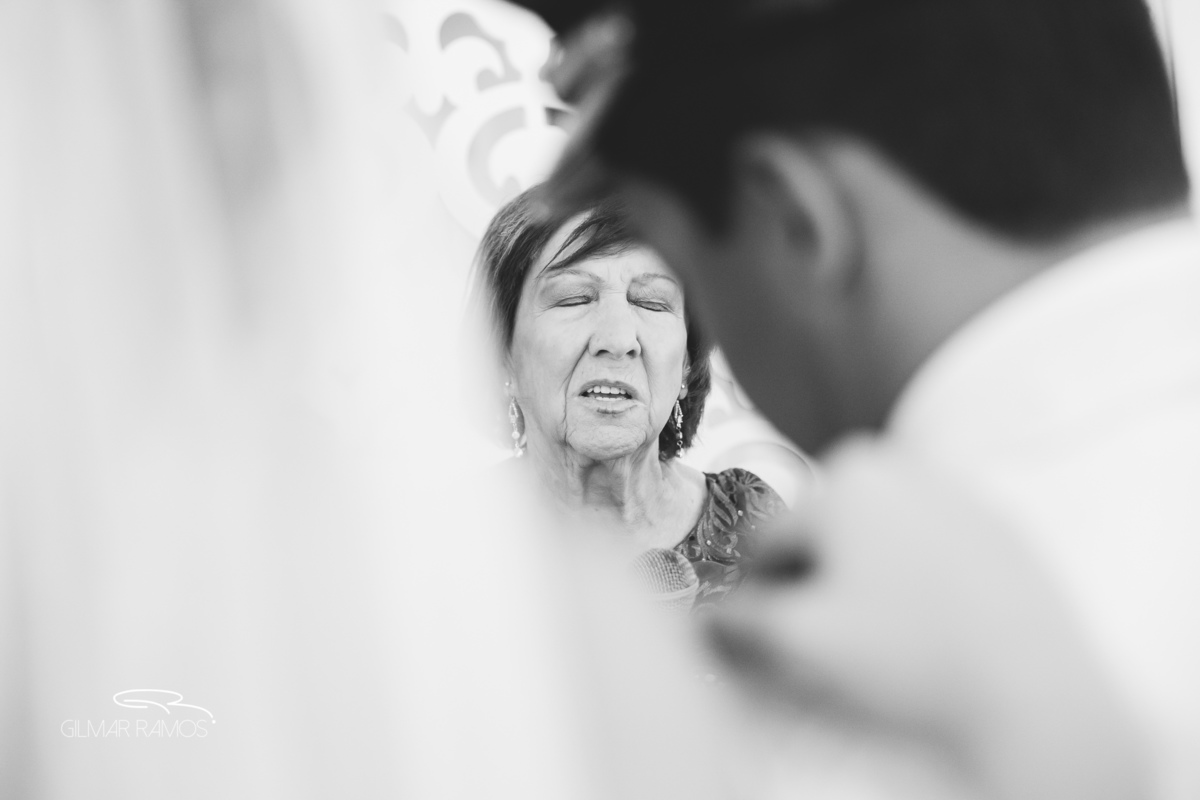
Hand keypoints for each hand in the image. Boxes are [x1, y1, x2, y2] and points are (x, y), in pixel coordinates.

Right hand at [706, 437, 1148, 799]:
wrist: (1037, 692)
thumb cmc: (914, 658)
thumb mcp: (803, 643)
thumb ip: (739, 623)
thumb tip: (701, 619)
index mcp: (845, 477)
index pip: (767, 541)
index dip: (759, 594)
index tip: (768, 635)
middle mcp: (901, 465)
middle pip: (824, 532)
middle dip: (817, 580)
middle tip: (833, 639)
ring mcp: (957, 491)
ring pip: (878, 538)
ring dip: (866, 579)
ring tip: (887, 636)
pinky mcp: (1001, 525)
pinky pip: (932, 547)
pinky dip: (919, 579)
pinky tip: (932, 627)